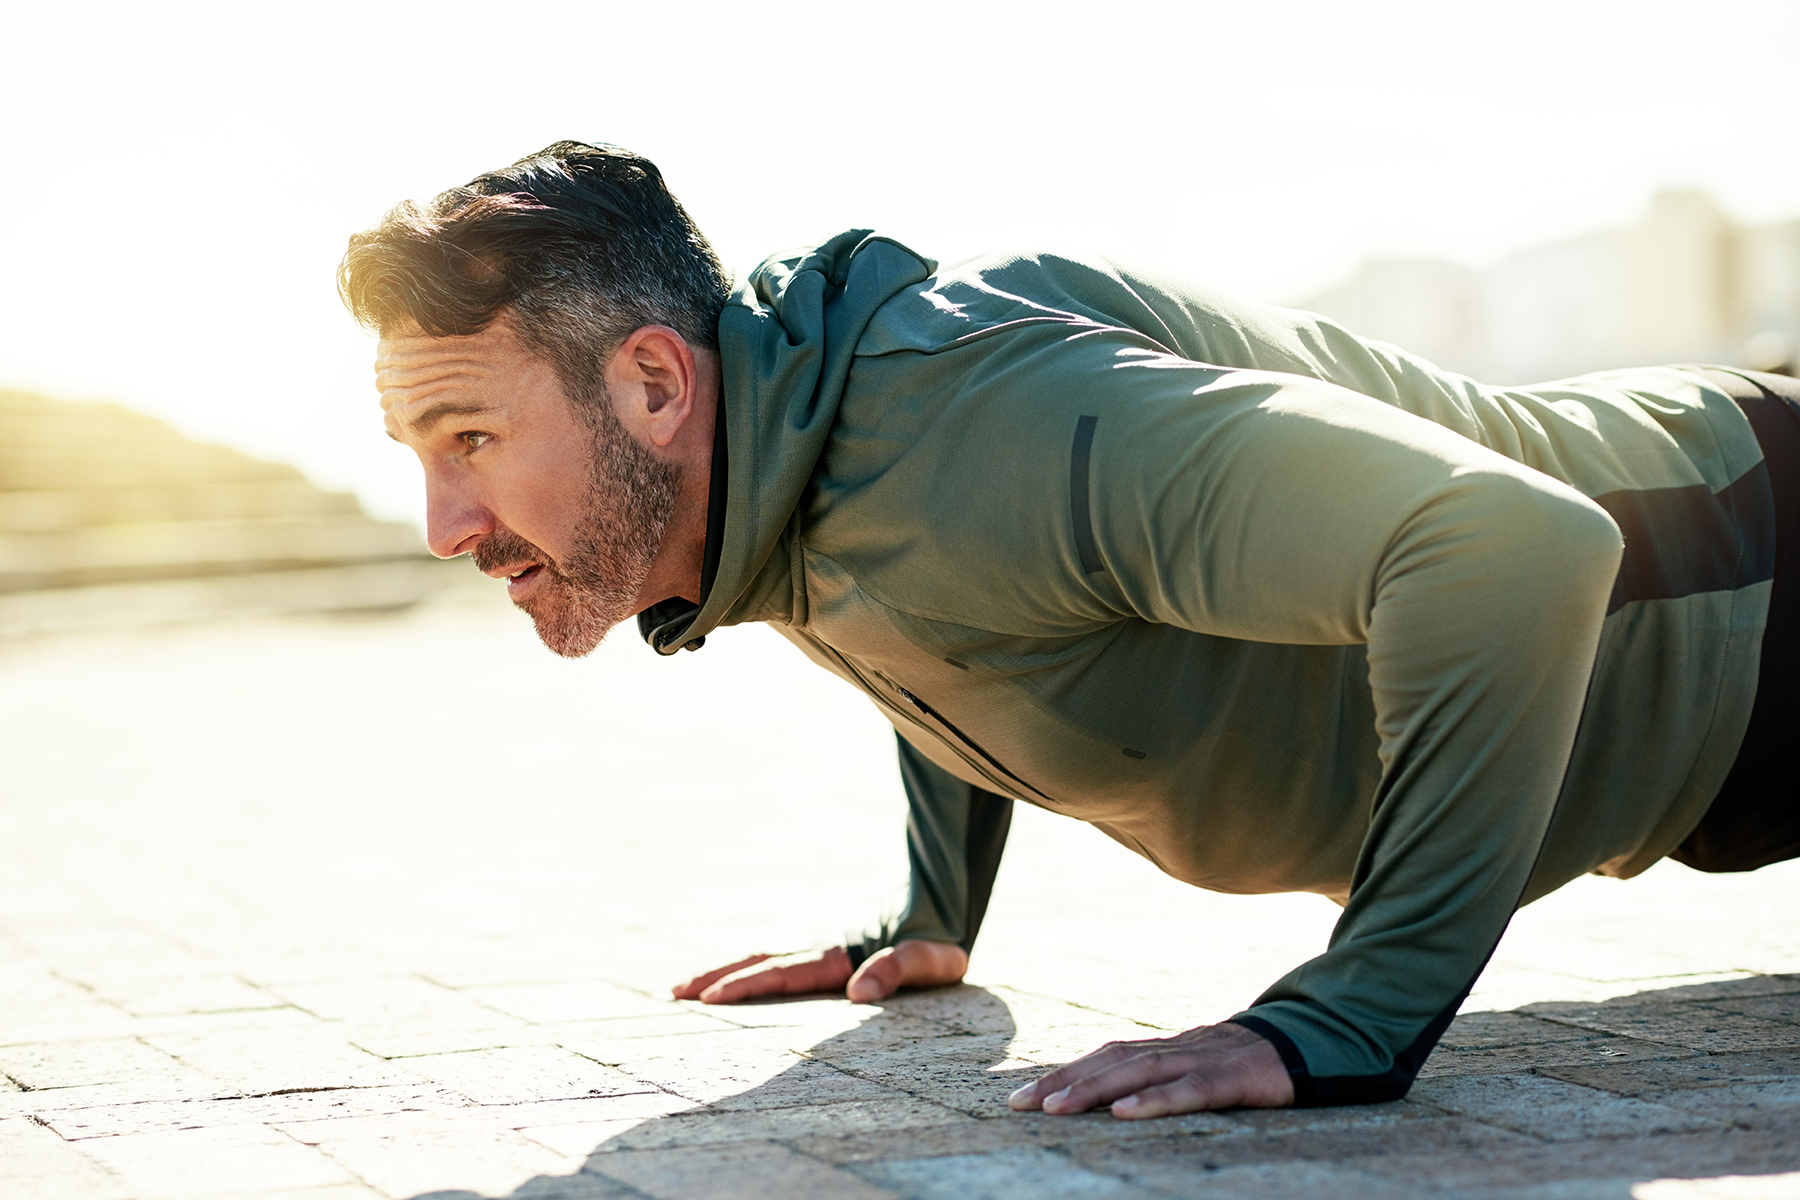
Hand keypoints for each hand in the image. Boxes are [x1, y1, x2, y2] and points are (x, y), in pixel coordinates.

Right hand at [671, 940, 968, 1004]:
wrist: (944, 915)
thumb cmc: (939, 945)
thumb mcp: (931, 961)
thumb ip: (897, 968)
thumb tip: (857, 994)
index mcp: (838, 956)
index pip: (783, 973)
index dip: (747, 985)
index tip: (712, 997)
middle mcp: (820, 951)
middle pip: (760, 963)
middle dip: (718, 978)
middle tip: (677, 993)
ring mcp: (819, 952)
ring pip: (762, 960)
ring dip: (725, 973)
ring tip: (685, 988)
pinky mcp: (825, 959)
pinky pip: (777, 965)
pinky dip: (748, 973)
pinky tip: (731, 983)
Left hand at [1009, 1021, 1292, 1117]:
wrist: (1307, 1042)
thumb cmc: (1242, 1064)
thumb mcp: (1194, 1068)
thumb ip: (1156, 1077)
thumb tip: (1107, 1097)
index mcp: (1163, 1048)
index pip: (1102, 1056)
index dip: (1060, 1073)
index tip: (1019, 1096)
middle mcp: (1174, 1048)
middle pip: (1109, 1061)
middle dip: (1062, 1081)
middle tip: (1021, 1103)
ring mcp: (1202, 1059)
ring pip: (1139, 1071)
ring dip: (1094, 1090)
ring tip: (1057, 1109)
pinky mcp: (1232, 1078)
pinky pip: (1190, 1090)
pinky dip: (1156, 1100)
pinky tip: (1126, 1113)